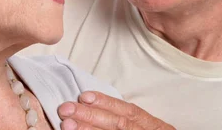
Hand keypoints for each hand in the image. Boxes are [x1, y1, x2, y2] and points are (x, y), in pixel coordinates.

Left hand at [57, 91, 174, 129]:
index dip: (107, 102)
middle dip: (91, 116)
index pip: (129, 112)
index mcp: (155, 128)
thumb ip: (129, 121)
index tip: (84, 95)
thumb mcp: (149, 129)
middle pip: (119, 125)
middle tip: (66, 109)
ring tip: (67, 125)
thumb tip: (93, 108)